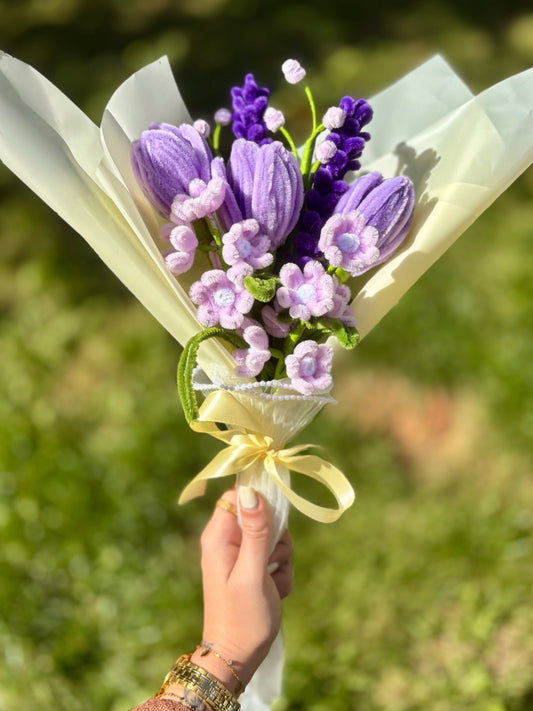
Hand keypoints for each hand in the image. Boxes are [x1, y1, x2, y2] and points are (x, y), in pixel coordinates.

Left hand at [190, 486, 291, 690]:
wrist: (237, 658)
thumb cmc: (242, 618)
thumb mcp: (252, 573)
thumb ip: (255, 532)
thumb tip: (251, 490)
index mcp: (219, 536)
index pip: (238, 496)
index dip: (259, 502)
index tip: (273, 523)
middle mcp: (227, 541)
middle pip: (261, 514)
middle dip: (276, 536)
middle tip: (273, 561)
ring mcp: (240, 555)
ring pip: (273, 535)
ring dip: (282, 557)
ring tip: (273, 581)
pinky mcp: (253, 568)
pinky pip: (276, 555)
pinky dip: (281, 571)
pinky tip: (275, 591)